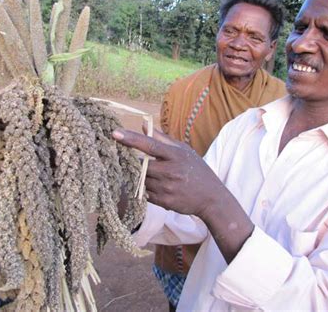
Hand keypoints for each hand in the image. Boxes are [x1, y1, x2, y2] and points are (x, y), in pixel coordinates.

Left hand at [112, 127, 226, 219]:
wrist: (211, 198)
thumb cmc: (196, 170)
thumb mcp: (183, 150)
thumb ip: (162, 138)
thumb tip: (142, 124)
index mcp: (176, 155)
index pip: (149, 145)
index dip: (132, 139)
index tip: (115, 133)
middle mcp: (171, 171)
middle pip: (141, 165)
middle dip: (134, 162)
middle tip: (132, 160)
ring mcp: (167, 188)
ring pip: (141, 180)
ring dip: (139, 176)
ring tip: (148, 174)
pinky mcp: (164, 202)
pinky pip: (145, 193)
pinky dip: (145, 188)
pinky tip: (154, 186)